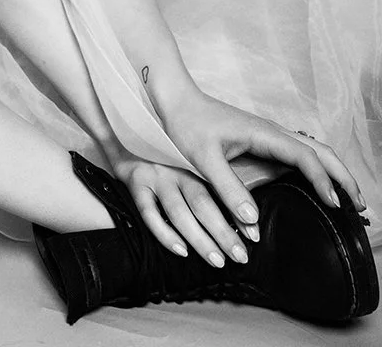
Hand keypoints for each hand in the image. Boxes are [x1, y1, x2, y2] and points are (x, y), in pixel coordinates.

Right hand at [111, 152, 256, 266]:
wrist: (126, 122)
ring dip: (200, 239)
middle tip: (241, 257)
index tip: (254, 235)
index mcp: (195, 161)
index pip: (221, 190)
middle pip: (203, 204)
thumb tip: (241, 208)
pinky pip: (150, 213)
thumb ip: (209, 176)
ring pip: (179, 212)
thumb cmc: (165, 144)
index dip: (238, 214)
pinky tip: (181, 250)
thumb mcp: (190, 154)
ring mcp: (156, 175)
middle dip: (224, 233)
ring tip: (217, 260)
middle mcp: (177, 168)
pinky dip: (165, 233)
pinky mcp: (136, 181)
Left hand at [159, 86, 365, 244]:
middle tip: (361, 206)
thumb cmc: (185, 125)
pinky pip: (298, 154)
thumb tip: (253, 222)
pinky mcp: (261, 141)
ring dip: (334, 172)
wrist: (174, 100)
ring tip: (350, 199)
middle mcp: (271, 131)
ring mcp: (268, 135)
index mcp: (262, 133)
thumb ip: (227, 189)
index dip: (322, 180)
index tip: (335, 204)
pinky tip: (318, 186)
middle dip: (343, 176)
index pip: (304, 156)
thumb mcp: (202, 159)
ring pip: (312, 150)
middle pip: (319, 150)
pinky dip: (317, 169)